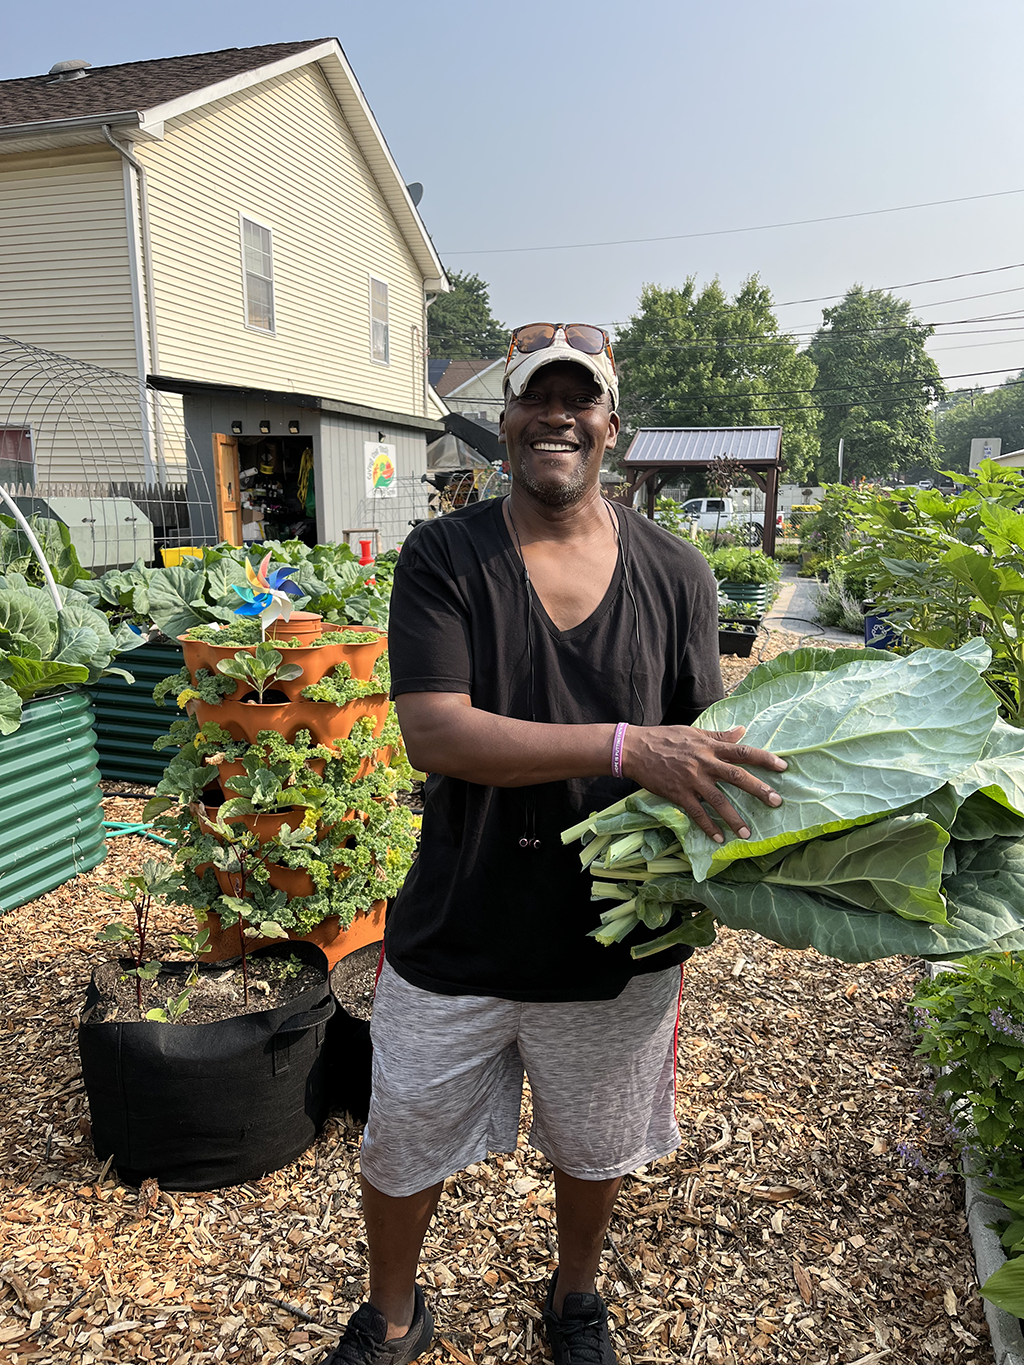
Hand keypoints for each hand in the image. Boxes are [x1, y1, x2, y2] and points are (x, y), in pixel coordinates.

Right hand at [621, 724, 785, 843]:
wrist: (636, 749)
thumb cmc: (665, 738)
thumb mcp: (694, 732)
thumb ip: (719, 735)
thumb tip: (742, 730)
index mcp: (709, 747)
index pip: (742, 752)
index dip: (764, 759)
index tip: (783, 767)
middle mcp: (704, 763)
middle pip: (736, 777)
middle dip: (758, 790)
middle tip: (776, 802)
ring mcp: (691, 780)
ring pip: (718, 801)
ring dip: (734, 818)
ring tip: (748, 833)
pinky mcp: (678, 794)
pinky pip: (696, 813)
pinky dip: (708, 826)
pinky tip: (719, 837)